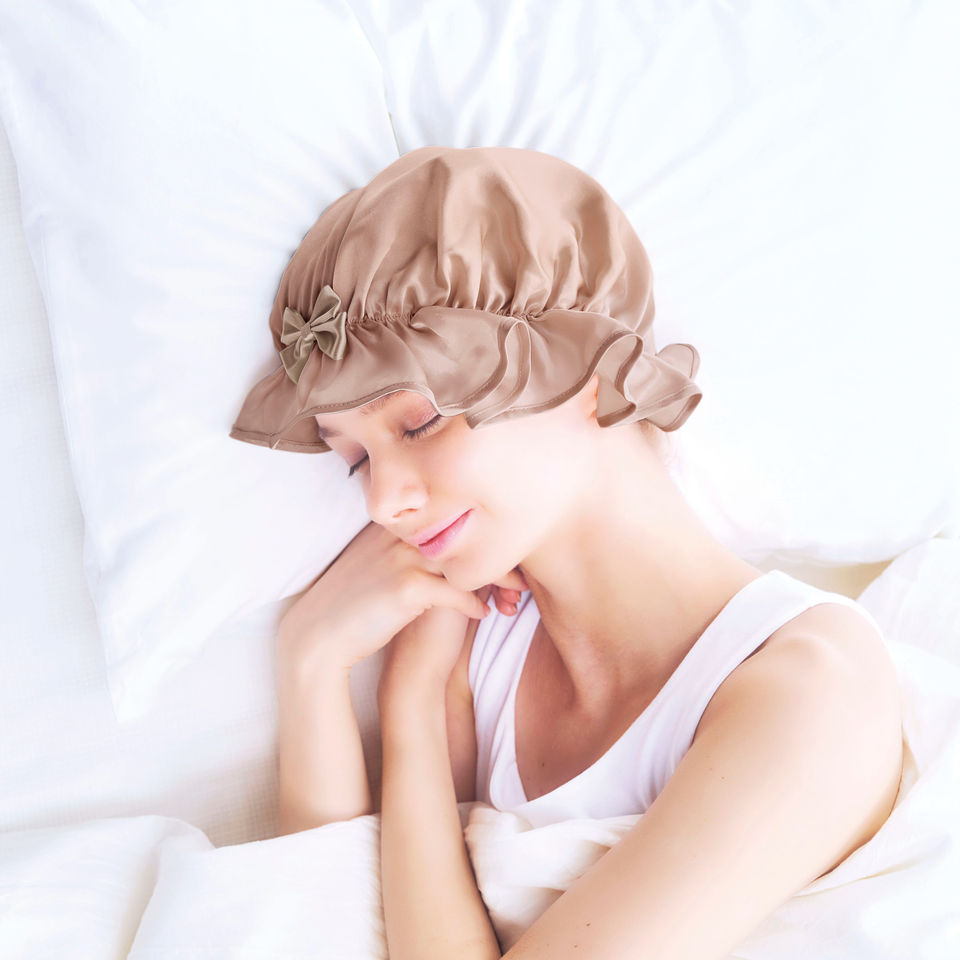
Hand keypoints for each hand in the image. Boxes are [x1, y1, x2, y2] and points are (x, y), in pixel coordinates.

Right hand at [276, 519, 527, 679]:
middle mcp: (397, 535)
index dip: (479, 533)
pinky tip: (484, 615)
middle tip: (522, 574)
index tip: (504, 549)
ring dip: (497, 581)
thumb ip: (402, 551)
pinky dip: (474, 605)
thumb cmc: (350, 606)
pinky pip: (456, 591)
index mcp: (391, 527)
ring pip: (465, 560)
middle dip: (497, 553)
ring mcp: (401, 558)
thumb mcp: (373, 567)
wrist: (317, 639)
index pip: (447, 517)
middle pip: (463, 533)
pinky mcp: (406, 588)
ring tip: (514, 597)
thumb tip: (436, 550)